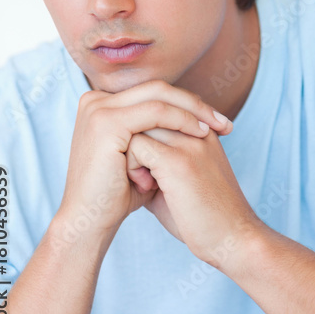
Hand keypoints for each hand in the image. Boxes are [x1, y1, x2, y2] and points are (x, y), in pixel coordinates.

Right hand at [56, 79, 233, 245]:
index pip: (152, 92)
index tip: (216, 120)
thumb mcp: (140, 156)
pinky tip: (201, 134)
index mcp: (100, 104)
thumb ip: (156, 134)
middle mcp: (95, 100)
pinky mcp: (106, 122)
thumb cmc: (118, 196)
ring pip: (159, 95)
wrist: (91, 225)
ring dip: (193, 110)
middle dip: (195, 103)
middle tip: (224, 122)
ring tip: (216, 128)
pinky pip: (155, 111)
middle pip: (157, 88)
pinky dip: (182, 119)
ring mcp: (98, 109)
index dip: (186, 103)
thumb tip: (194, 119)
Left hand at [125, 124, 264, 267]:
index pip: (159, 109)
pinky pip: (137, 145)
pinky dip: (131, 165)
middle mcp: (197, 129)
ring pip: (138, 125)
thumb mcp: (180, 182)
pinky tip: (143, 188)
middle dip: (133, 140)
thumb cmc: (205, 217)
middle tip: (138, 175)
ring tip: (141, 181)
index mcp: (202, 130)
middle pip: (147, 113)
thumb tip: (123, 158)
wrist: (233, 239)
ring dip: (129, 151)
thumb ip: (156, 165)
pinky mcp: (177, 161)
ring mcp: (188, 142)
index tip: (145, 168)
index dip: (144, 135)